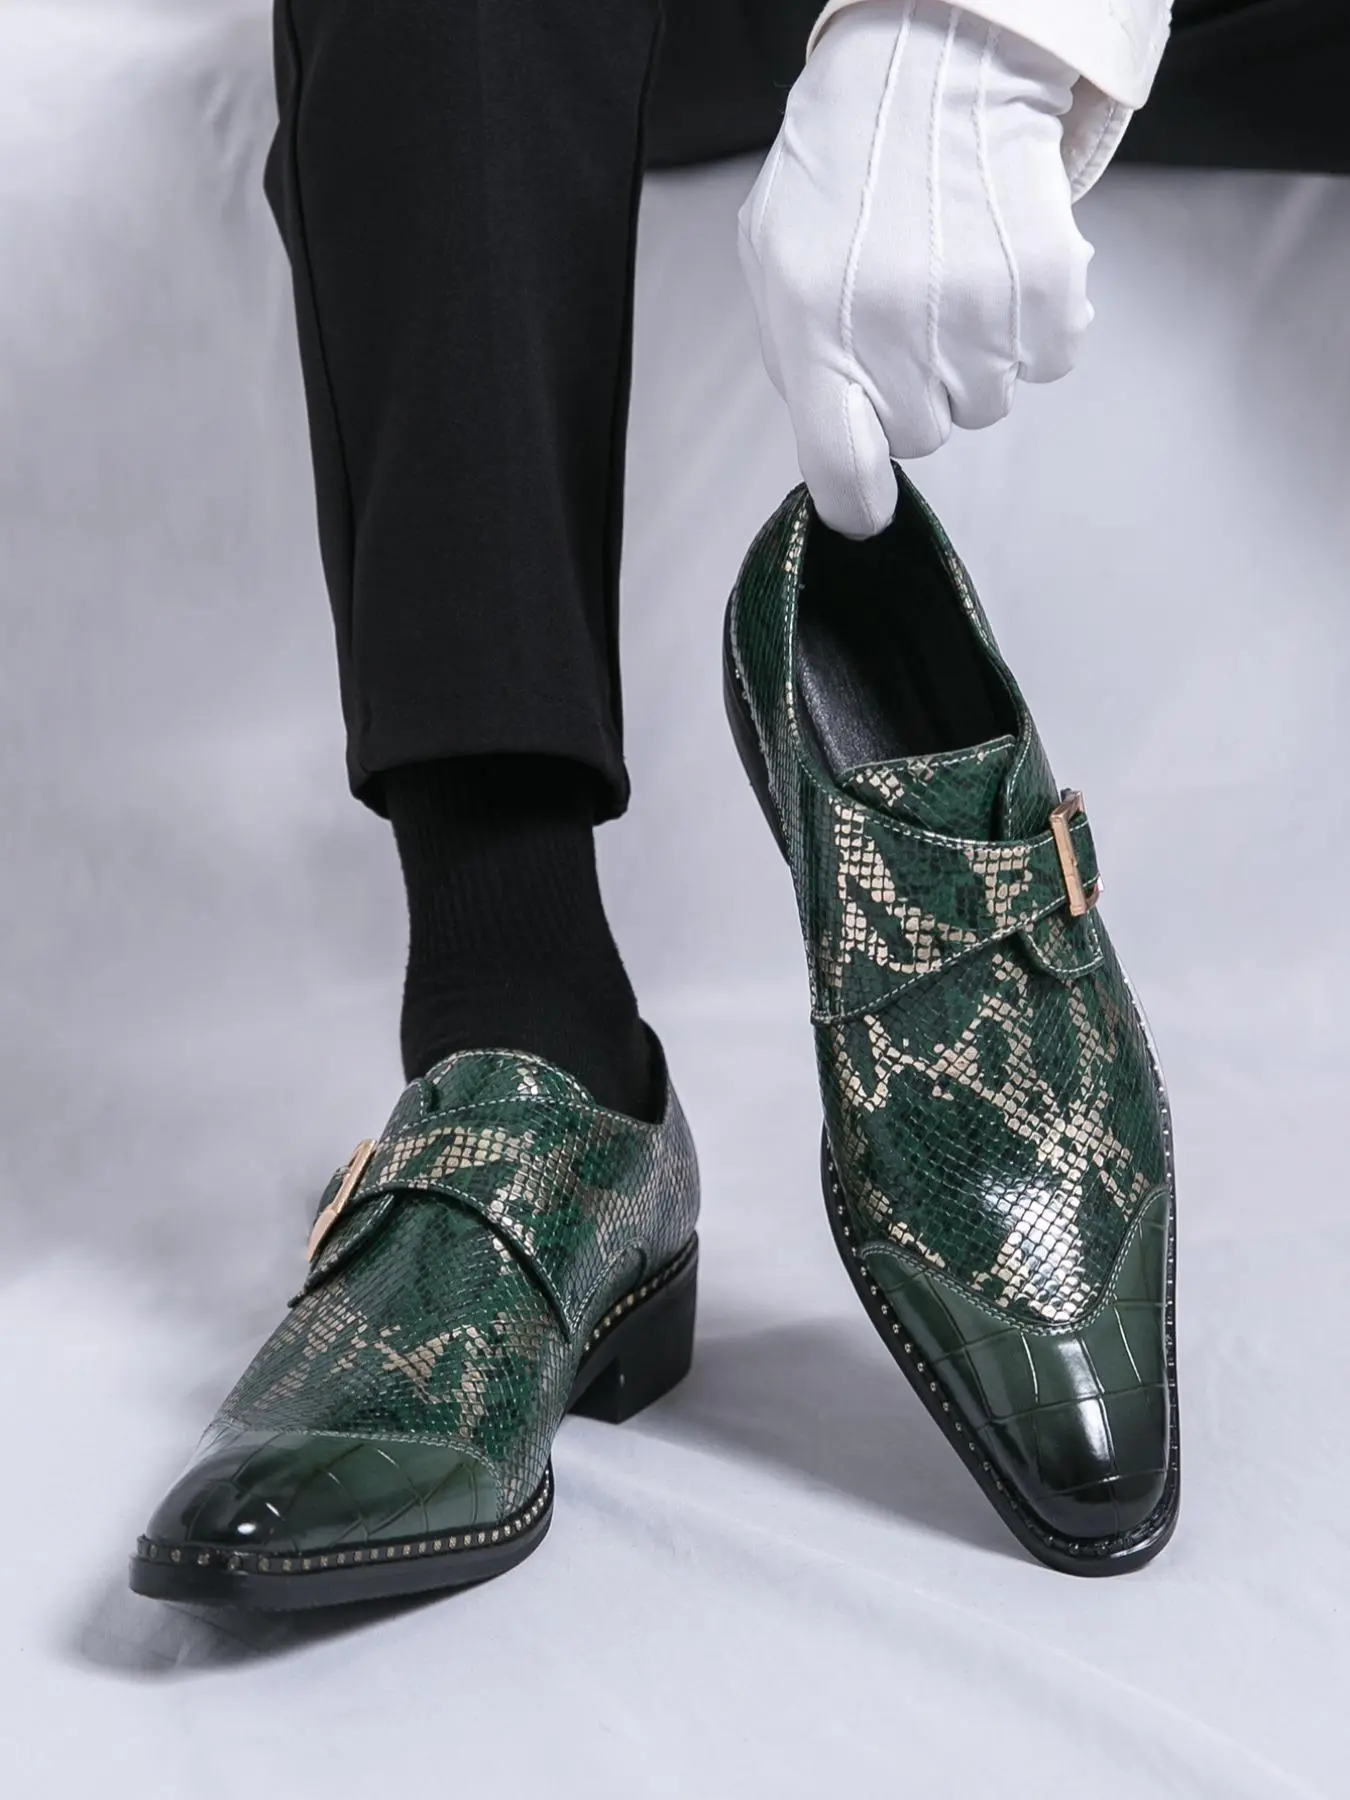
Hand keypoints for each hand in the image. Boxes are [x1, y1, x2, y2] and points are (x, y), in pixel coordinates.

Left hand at [739, 0, 1094, 538]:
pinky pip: (1049, 360)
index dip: (859, 501)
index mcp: (816, 337)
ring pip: (988, 403)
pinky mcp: (1046, 290)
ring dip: (975, 356)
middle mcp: (896, 338)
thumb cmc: (842, 172)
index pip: (842, 474)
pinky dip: (1034, 325)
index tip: (868, 502)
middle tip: (907, 312)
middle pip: (923, 437)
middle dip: (916, 391)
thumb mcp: (775, 265)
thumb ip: (799, 360)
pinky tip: (1002, 264)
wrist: (930, 68)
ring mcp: (977, 317)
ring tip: (952, 275)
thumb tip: (835, 441)